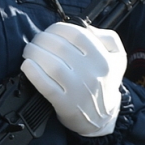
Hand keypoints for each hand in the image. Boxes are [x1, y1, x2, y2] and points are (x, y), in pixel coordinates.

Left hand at [20, 21, 126, 136]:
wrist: (102, 117)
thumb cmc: (105, 83)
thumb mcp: (117, 58)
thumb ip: (108, 37)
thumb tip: (87, 27)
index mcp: (103, 59)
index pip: (77, 34)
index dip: (58, 28)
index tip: (51, 30)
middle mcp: (91, 73)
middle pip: (60, 47)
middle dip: (42, 39)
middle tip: (36, 40)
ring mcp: (78, 90)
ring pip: (52, 64)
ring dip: (35, 53)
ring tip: (29, 51)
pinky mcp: (65, 104)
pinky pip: (46, 86)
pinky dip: (34, 73)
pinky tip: (27, 65)